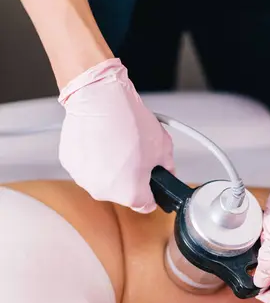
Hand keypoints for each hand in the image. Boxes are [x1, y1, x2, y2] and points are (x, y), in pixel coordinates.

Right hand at [58, 58, 173, 211]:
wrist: (99, 98)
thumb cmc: (128, 120)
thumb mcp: (163, 145)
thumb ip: (167, 167)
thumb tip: (166, 172)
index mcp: (130, 193)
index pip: (145, 204)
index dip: (152, 189)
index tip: (151, 178)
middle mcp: (104, 192)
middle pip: (123, 191)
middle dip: (131, 176)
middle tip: (134, 152)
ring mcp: (83, 179)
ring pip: (103, 179)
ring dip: (110, 167)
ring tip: (116, 142)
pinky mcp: (70, 164)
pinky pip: (87, 166)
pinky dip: (93, 157)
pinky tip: (100, 139)